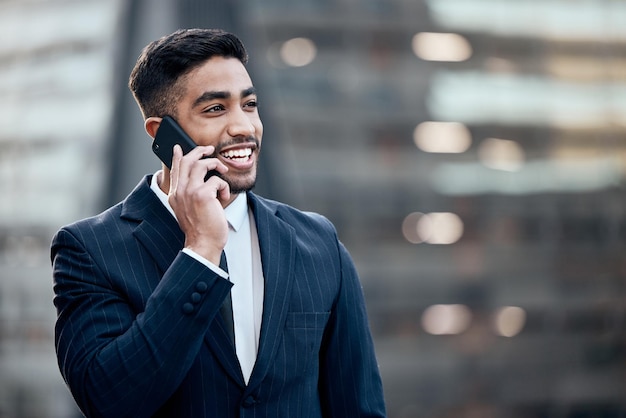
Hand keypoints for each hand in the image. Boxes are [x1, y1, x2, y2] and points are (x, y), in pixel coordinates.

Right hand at [168, 144, 230, 264]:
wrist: (203, 244)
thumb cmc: (201, 229)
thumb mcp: (190, 209)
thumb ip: (191, 194)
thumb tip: (203, 180)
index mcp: (174, 195)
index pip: (175, 169)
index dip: (177, 156)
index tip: (179, 147)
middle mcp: (179, 191)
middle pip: (187, 161)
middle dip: (200, 151)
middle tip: (210, 149)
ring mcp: (189, 192)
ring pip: (201, 164)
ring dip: (215, 164)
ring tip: (223, 170)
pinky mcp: (203, 194)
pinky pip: (217, 180)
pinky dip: (224, 186)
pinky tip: (224, 196)